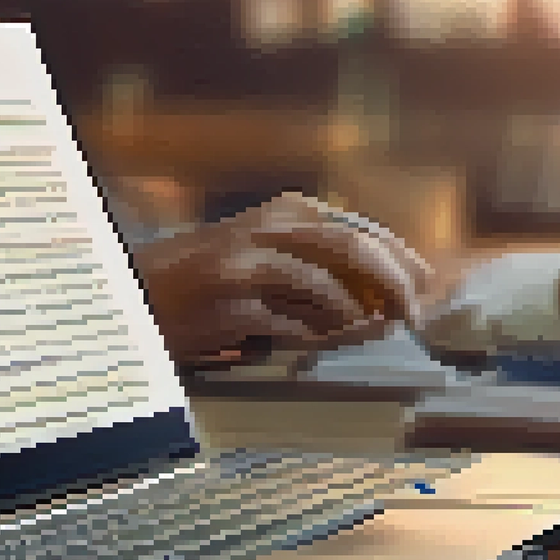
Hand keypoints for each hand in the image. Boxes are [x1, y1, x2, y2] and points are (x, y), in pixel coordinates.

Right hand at [131, 193, 432, 368]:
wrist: (135, 295)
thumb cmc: (205, 280)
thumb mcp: (264, 255)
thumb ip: (316, 265)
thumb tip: (381, 297)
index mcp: (283, 212)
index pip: (359, 228)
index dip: (399, 259)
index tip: (424, 287)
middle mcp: (267, 228)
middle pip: (351, 246)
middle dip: (393, 283)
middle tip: (413, 317)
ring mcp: (245, 263)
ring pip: (324, 285)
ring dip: (357, 317)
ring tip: (375, 336)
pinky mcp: (228, 302)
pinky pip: (290, 324)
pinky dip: (317, 338)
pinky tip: (328, 347)